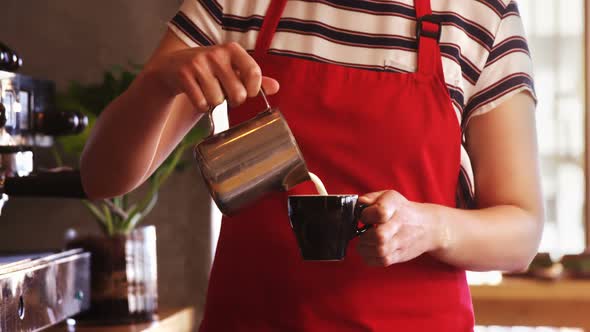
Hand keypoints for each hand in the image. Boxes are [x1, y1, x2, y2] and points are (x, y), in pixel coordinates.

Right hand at [145, 42, 279, 111]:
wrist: (173, 66)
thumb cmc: (210, 69)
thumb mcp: (232, 68)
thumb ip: (253, 77)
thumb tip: (276, 87)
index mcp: (232, 50)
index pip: (253, 73)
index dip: (253, 89)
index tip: (249, 92)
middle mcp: (216, 54)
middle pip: (237, 93)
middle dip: (234, 100)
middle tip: (227, 94)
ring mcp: (199, 63)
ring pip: (217, 100)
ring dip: (215, 103)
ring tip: (209, 92)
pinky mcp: (184, 75)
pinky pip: (201, 104)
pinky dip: (202, 106)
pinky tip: (198, 95)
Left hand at [356, 190, 444, 266]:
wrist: (428, 226)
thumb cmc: (402, 210)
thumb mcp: (389, 197)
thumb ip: (371, 198)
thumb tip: (360, 202)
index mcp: (395, 205)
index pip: (379, 212)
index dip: (366, 216)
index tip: (365, 217)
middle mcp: (400, 224)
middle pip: (379, 236)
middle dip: (365, 236)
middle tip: (364, 233)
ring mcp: (401, 241)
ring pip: (380, 251)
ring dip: (365, 248)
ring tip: (365, 243)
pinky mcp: (400, 255)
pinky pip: (383, 261)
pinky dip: (370, 259)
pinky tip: (370, 251)